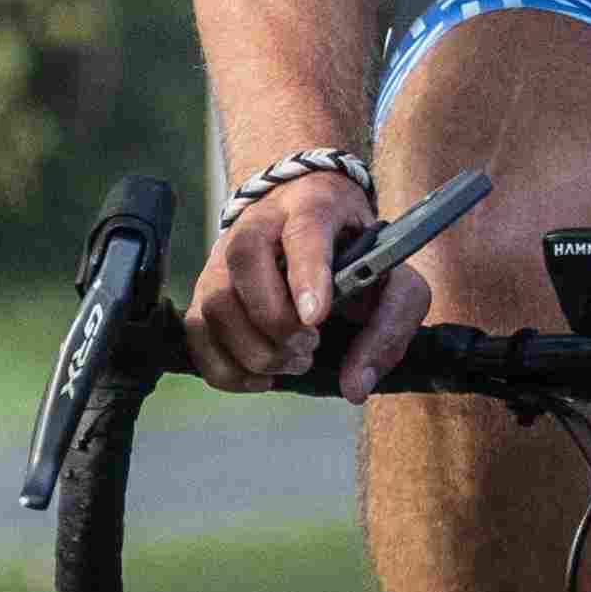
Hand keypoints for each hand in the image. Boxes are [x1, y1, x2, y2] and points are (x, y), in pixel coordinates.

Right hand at [189, 167, 422, 393]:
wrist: (317, 224)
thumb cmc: (357, 254)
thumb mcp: (394, 279)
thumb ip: (389, 325)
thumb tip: (355, 385)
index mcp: (314, 207)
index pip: (305, 231)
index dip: (307, 275)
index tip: (316, 318)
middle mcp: (259, 222)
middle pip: (245, 260)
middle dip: (277, 321)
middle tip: (310, 346)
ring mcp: (223, 255)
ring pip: (215, 301)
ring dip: (254, 349)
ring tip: (293, 360)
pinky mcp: (204, 288)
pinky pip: (196, 332)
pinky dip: (226, 367)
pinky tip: (262, 378)